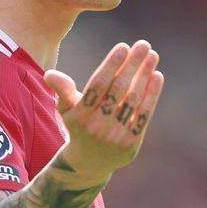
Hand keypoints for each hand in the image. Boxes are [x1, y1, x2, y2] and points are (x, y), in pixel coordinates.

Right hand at [44, 41, 163, 182]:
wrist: (89, 163)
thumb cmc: (79, 126)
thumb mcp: (67, 109)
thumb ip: (62, 90)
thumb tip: (50, 74)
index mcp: (80, 114)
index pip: (98, 84)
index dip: (111, 65)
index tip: (123, 46)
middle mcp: (97, 125)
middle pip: (118, 89)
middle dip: (132, 64)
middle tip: (143, 44)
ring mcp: (115, 136)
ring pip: (132, 100)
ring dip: (144, 76)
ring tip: (152, 56)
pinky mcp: (131, 143)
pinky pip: (143, 115)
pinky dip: (151, 95)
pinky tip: (157, 76)